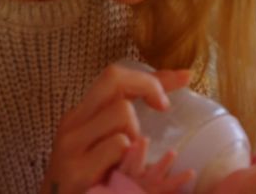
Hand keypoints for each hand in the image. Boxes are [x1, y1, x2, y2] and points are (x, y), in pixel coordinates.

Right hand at [39, 63, 191, 193]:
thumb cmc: (93, 180)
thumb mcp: (109, 144)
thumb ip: (134, 117)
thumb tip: (183, 78)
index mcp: (80, 115)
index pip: (115, 76)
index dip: (152, 75)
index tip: (183, 79)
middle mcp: (72, 124)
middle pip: (114, 79)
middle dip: (148, 86)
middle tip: (162, 108)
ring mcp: (71, 146)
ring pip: (121, 112)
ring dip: (135, 131)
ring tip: (127, 155)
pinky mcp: (76, 170)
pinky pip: (118, 144)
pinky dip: (127, 155)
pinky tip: (118, 171)